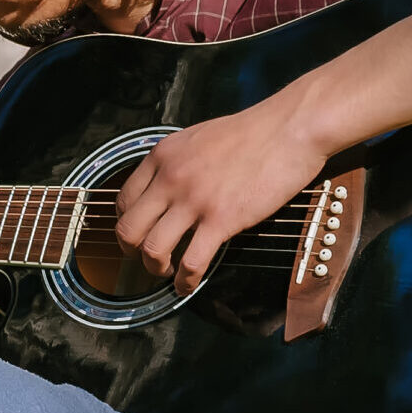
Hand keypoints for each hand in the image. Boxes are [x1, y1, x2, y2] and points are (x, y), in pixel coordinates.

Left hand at [113, 104, 330, 294]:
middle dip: (131, 252)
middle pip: (128, 229)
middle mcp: (170, 179)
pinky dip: (185, 281)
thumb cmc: (252, 132)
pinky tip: (188, 285)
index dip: (127, 223)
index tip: (138, 233)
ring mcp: (194, 201)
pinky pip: (191, 262)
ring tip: (168, 273)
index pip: (123, 200)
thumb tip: (169, 186)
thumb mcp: (198, 138)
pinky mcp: (222, 220)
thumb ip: (177, 162)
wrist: (288, 128)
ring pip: (152, 249)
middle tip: (146, 258)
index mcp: (162, 156)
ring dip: (155, 269)